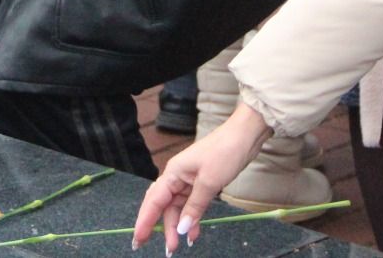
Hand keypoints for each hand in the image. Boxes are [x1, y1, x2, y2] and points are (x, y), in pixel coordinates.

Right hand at [132, 103, 271, 253]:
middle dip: (163, 228)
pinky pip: (190, 204)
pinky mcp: (201, 182)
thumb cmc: (224, 153)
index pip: (154, 201)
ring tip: (179, 246)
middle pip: (164, 206)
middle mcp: (177, 176)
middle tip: (167, 250)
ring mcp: (189, 180)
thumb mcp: (209, 183)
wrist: (244, 136)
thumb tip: (181, 229)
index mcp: (173, 173)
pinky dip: (191, 218)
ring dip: (178, 226)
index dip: (145, 221)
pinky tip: (194, 232)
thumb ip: (194, 207)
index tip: (138, 240)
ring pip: (177, 207)